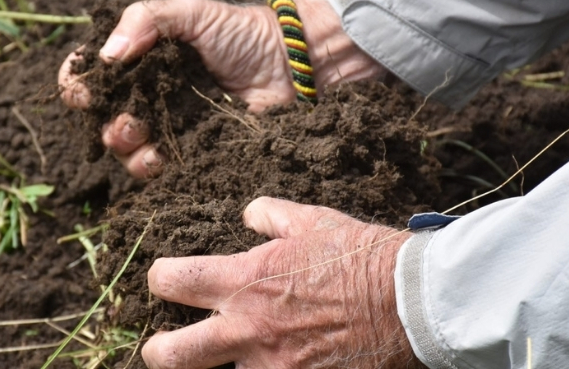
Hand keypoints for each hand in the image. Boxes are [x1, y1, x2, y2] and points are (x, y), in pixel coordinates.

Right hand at [59, 0, 384, 177]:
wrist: (289, 66)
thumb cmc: (240, 33)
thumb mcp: (191, 12)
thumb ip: (146, 20)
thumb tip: (106, 56)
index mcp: (139, 62)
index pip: (90, 76)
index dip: (78, 86)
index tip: (83, 92)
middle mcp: (146, 97)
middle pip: (100, 119)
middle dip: (103, 122)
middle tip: (126, 119)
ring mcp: (167, 127)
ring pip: (123, 149)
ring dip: (123, 147)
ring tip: (142, 136)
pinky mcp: (189, 153)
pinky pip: (155, 170)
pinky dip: (149, 167)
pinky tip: (160, 157)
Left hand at [142, 197, 419, 368]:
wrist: (410, 302)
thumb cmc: (361, 256)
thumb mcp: (313, 221)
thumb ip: (270, 216)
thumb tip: (249, 214)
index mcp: (245, 282)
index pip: (173, 281)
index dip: (160, 279)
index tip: (164, 280)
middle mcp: (248, 330)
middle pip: (173, 354)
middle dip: (158, 350)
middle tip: (161, 346)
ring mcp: (272, 368)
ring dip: (218, 367)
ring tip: (229, 357)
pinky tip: (268, 365)